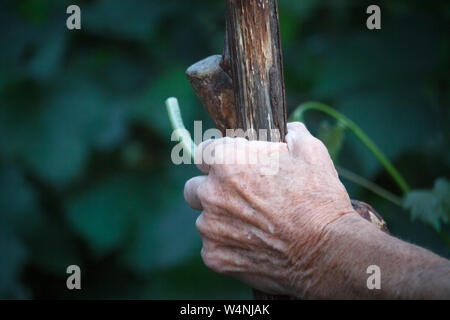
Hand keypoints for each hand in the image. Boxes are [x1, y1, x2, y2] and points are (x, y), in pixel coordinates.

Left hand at [184, 122, 355, 296]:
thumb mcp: (310, 152)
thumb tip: (286, 130)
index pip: (202, 152)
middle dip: (212, 189)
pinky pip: (212, 246)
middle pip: (195, 187)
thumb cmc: (318, 198)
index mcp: (227, 161)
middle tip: (240, 197)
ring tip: (253, 225)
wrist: (327, 252)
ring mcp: (210, 228)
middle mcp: (211, 193)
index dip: (218, 158)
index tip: (231, 166)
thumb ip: (290, 133)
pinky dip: (228, 246)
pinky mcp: (215, 256)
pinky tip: (254, 245)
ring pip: (205, 219)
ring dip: (221, 220)